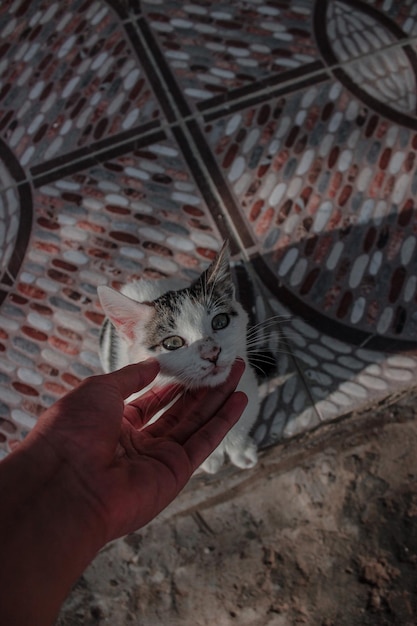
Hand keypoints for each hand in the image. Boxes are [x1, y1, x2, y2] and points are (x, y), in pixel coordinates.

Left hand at [29, 358, 246, 542]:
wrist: (65, 481)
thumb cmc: (73, 430)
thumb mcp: (100, 389)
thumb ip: (132, 377)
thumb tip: (153, 363)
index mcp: (114, 425)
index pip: (152, 401)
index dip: (174, 382)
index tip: (194, 363)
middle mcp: (138, 444)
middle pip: (179, 411)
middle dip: (202, 387)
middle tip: (224, 365)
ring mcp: (158, 460)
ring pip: (196, 424)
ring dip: (218, 399)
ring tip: (236, 373)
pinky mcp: (175, 474)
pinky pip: (204, 443)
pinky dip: (223, 421)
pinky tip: (238, 400)